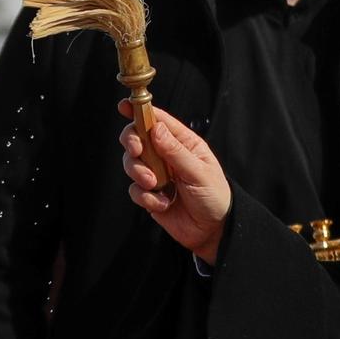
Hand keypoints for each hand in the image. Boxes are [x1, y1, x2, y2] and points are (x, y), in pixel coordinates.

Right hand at [118, 104, 230, 262]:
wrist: (213, 231)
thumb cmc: (215, 197)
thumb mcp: (199, 172)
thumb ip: (176, 151)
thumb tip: (157, 128)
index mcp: (183, 143)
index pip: (158, 121)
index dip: (140, 111)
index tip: (124, 107)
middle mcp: (166, 156)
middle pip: (137, 138)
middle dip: (132, 143)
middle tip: (138, 151)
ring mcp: (156, 175)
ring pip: (131, 164)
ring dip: (138, 172)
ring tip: (155, 185)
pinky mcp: (149, 195)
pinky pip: (135, 191)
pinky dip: (146, 198)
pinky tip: (163, 204)